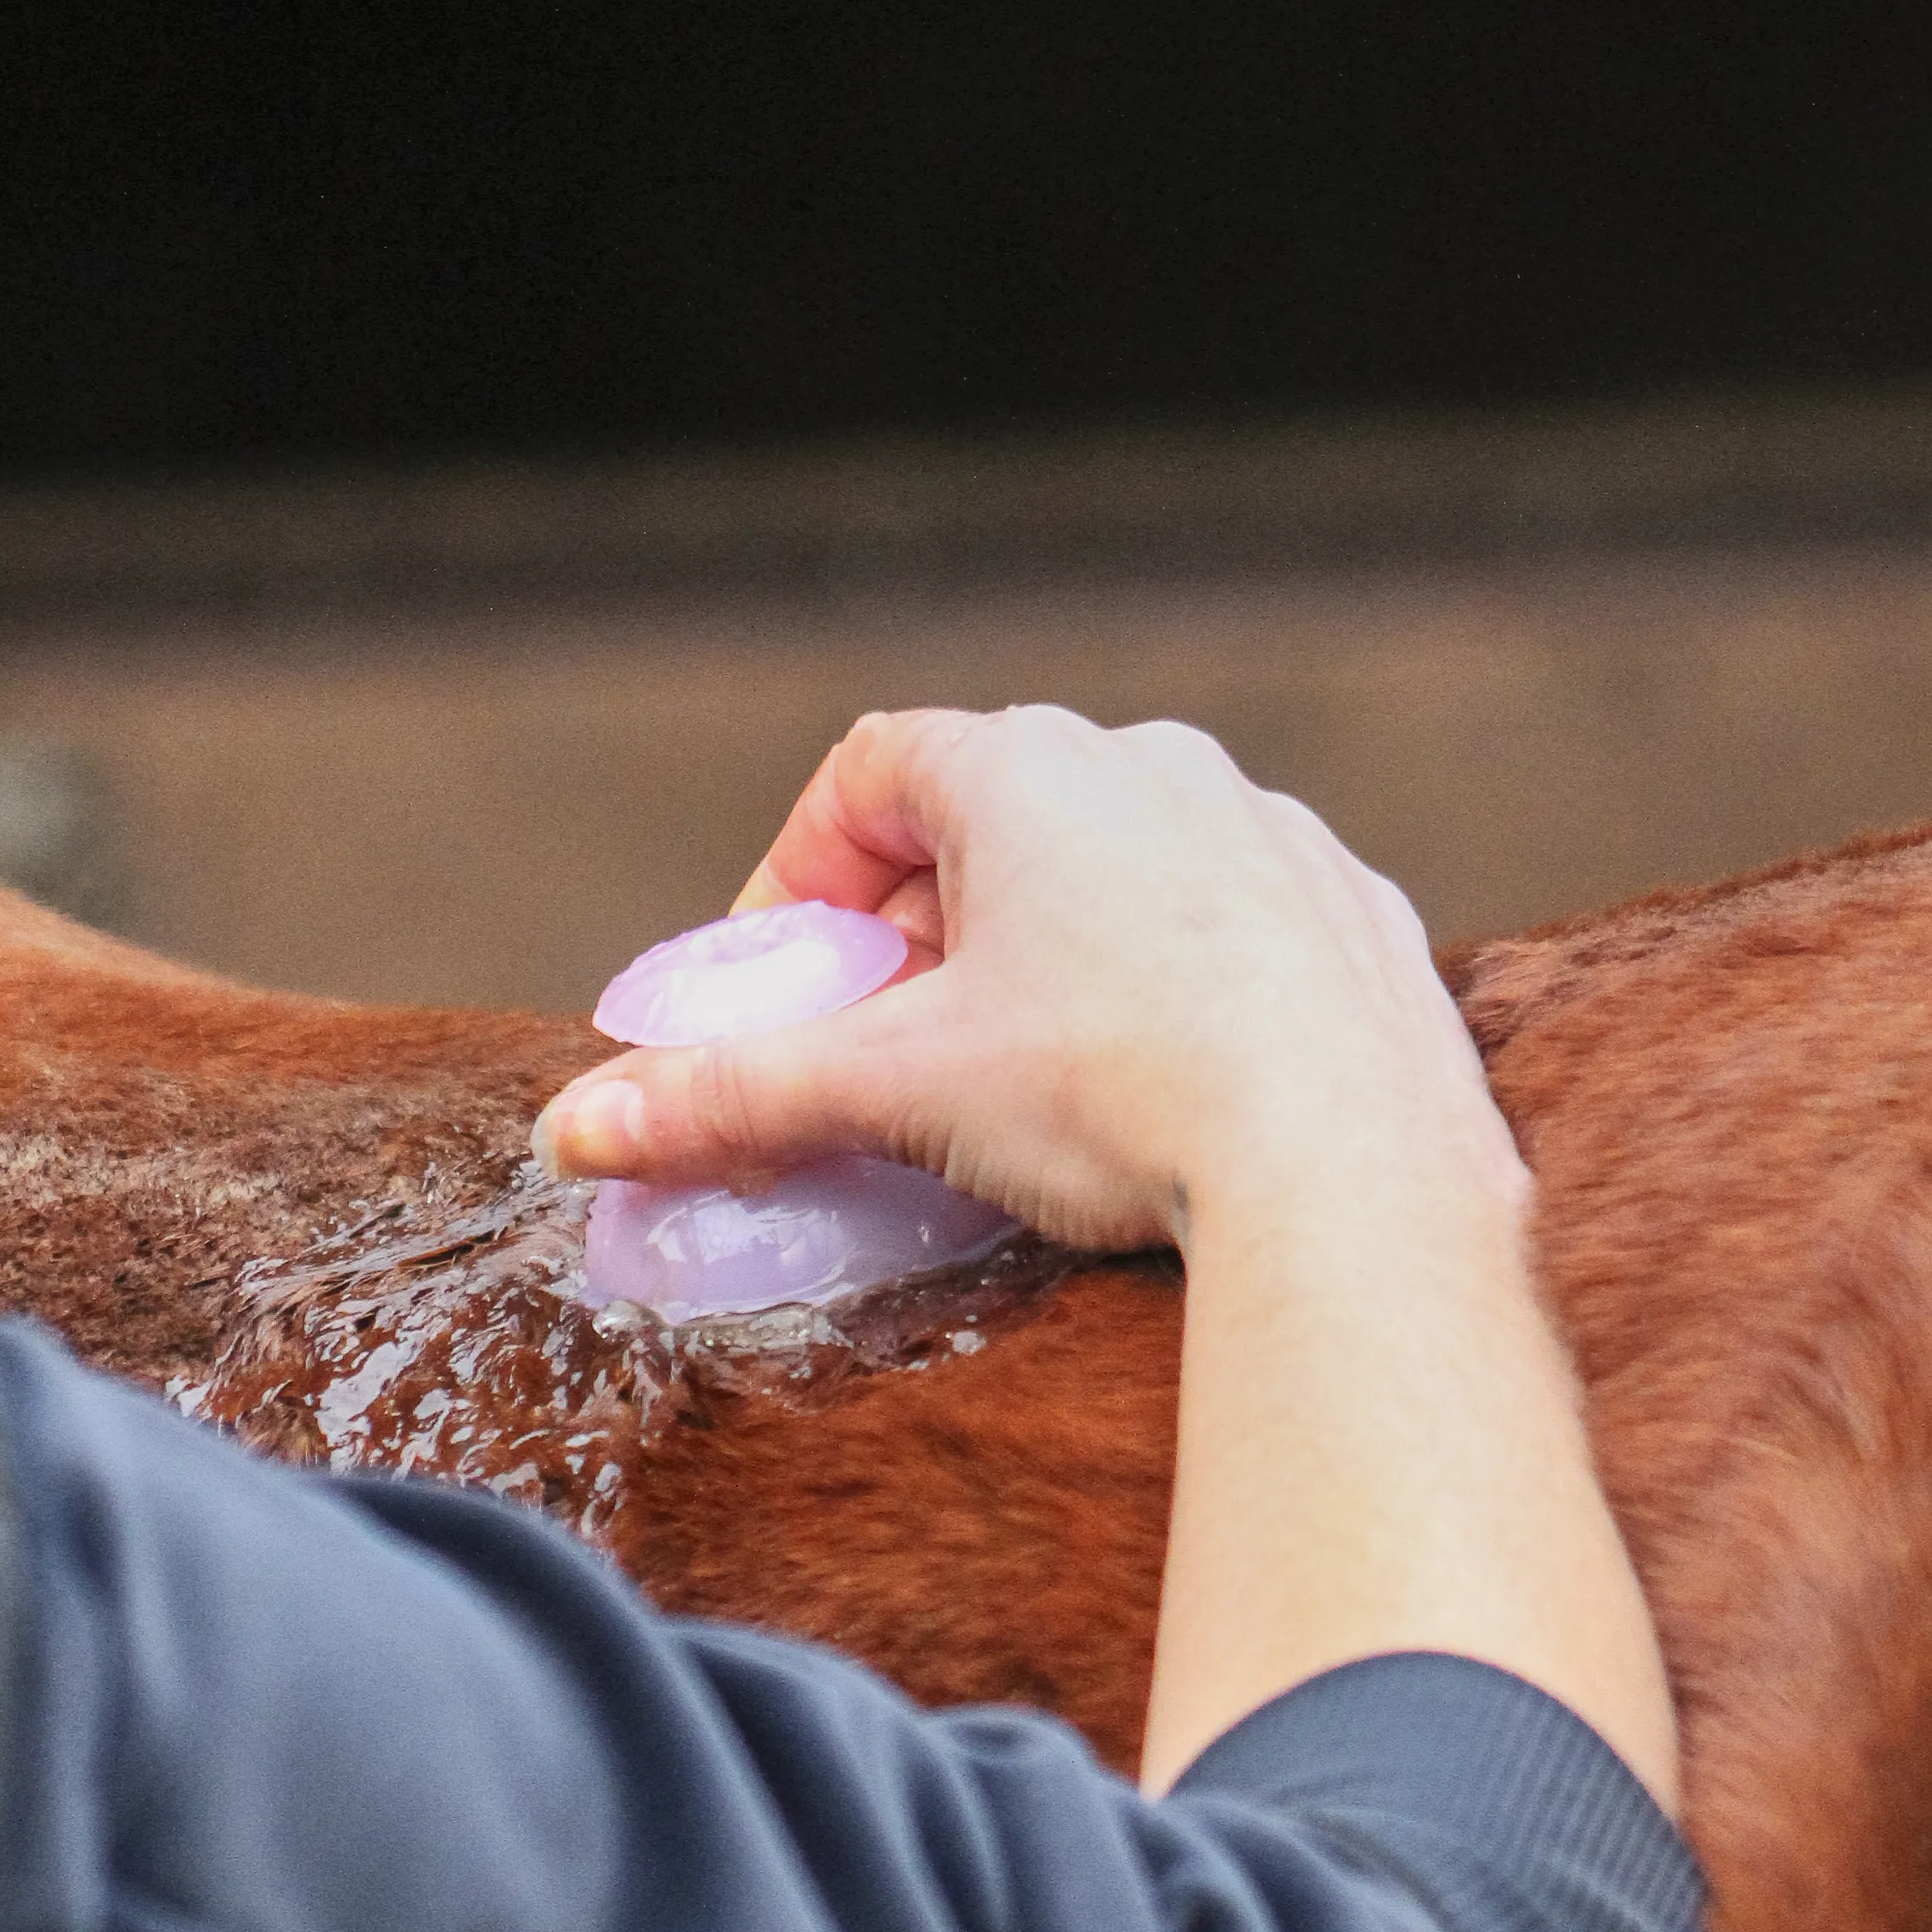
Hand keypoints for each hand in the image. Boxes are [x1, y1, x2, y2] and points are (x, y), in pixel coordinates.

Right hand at [533, 705, 1526, 1265]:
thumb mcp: (897, 1093)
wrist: (1348, 1165)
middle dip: (923, 925)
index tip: (794, 979)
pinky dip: (1176, 981)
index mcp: (1027, 770)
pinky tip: (1168, 1082)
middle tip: (893, 1041)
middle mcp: (1156, 766)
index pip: (872, 771)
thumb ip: (733, 1098)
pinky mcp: (1355, 913)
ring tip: (1027, 1070)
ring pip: (1122, 866)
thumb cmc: (1116, 1096)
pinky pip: (1236, 923)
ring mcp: (1272, 832)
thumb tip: (575, 1128)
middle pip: (993, 817)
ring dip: (1052, 946)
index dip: (806, 869)